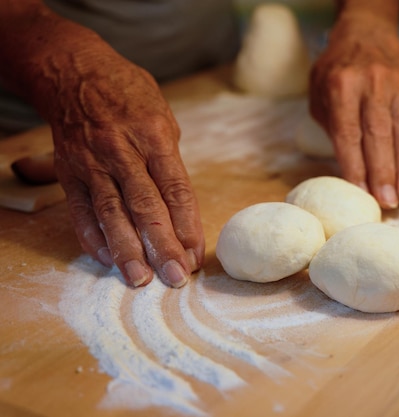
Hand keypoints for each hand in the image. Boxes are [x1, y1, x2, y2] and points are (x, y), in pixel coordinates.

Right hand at [50, 53, 203, 287]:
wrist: (74, 73)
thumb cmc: (129, 95)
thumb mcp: (163, 117)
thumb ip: (170, 162)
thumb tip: (182, 208)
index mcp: (154, 136)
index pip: (176, 190)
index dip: (188, 226)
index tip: (195, 255)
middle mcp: (123, 152)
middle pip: (147, 207)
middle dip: (162, 246)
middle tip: (175, 278)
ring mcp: (93, 164)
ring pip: (112, 214)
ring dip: (127, 251)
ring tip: (140, 280)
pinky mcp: (70, 172)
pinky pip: (81, 211)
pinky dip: (93, 238)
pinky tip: (107, 260)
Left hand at [309, 12, 398, 208]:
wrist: (361, 37)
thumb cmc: (336, 76)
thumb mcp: (320, 97)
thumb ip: (333, 129)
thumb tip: (351, 170)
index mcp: (342, 87)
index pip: (349, 134)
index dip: (355, 166)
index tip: (362, 193)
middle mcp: (372, 84)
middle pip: (379, 133)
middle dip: (383, 171)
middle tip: (388, 201)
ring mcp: (398, 84)